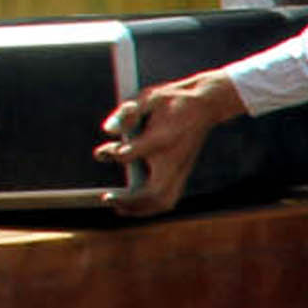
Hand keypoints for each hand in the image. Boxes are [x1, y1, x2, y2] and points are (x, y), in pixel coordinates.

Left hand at [94, 70, 245, 215]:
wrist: (206, 103)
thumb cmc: (173, 100)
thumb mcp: (148, 98)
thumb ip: (127, 114)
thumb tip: (108, 131)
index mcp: (164, 138)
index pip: (134, 154)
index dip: (115, 156)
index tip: (101, 153)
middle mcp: (174, 159)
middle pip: (155, 194)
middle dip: (130, 201)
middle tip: (108, 198)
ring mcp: (181, 169)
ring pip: (164, 201)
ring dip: (141, 209)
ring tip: (119, 206)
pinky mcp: (183, 173)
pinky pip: (169, 199)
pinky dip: (151, 206)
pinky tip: (136, 204)